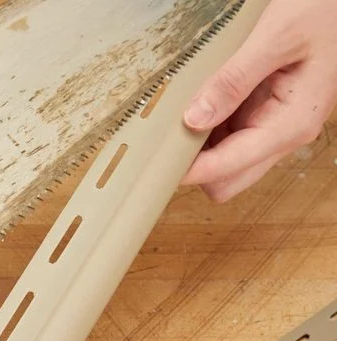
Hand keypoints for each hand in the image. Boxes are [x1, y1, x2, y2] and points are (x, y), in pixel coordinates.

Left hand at [182, 0, 336, 202]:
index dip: (192, 171)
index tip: (160, 167)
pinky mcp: (265, 117)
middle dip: (196, 170)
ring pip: (226, 166)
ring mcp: (274, 129)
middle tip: (166, 145)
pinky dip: (208, 134)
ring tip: (178, 123)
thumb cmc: (323, 9)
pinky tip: (198, 109)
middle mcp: (284, 135)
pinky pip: (229, 141)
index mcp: (291, 124)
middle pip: (227, 182)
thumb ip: (234, 80)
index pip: (229, 168)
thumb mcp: (277, 36)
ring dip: (201, 152)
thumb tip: (195, 119)